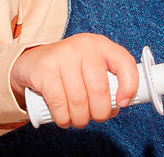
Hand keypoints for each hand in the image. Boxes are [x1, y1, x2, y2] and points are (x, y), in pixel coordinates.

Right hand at [10, 33, 138, 127]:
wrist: (34, 61)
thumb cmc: (70, 68)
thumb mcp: (91, 66)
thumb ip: (107, 82)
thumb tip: (118, 104)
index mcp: (101, 45)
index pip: (124, 62)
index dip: (129, 85)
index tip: (122, 102)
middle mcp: (84, 46)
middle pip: (100, 88)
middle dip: (99, 113)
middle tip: (94, 117)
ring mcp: (63, 55)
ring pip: (79, 101)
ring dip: (80, 119)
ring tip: (78, 119)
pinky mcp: (45, 69)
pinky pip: (59, 104)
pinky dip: (63, 118)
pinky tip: (64, 117)